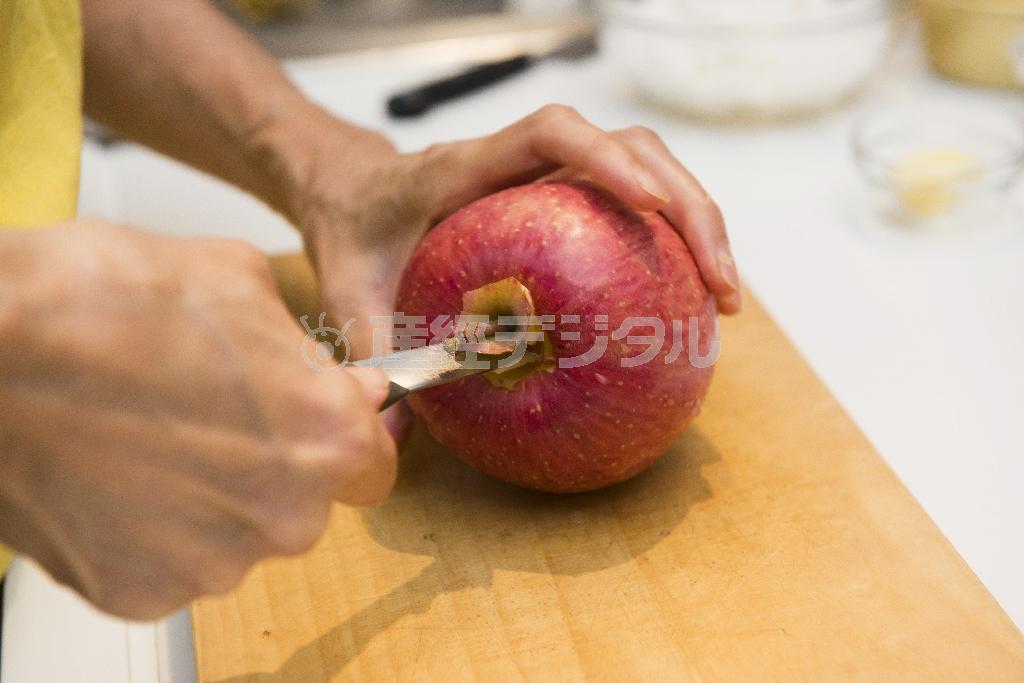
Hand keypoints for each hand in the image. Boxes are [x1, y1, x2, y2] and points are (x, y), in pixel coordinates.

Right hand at [0, 220, 395, 619]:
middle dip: (272, 462)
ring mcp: (210, 563)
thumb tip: (337, 381)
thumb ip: (307, 351)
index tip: (322, 420)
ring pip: (237, 532)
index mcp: (326, 438)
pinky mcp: (138, 592)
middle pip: (304, 501)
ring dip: (210, 494)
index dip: (346, 434)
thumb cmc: (101, 304)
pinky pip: (171, 560)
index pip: (374, 463)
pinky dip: (153, 526)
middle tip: (212, 412)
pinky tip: (116, 472)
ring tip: (149, 435)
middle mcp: (284, 516)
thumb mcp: (238, 281)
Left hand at [290, 104, 740, 359]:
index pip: (550, 133)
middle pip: (629, 146)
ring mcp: (547, 180)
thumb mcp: (346, 293)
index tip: (652, 204)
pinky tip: (684, 303)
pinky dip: (669, 246)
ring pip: (646, 171)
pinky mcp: (562, 203)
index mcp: (464, 168)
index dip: (606, 157)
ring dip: (697, 222)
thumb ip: (366, 353)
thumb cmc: (352, 233)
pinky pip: (630, 210)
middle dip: (688, 203)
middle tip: (721, 283)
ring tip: (724, 296)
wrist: (350, 193)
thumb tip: (388, 437)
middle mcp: (519, 164)